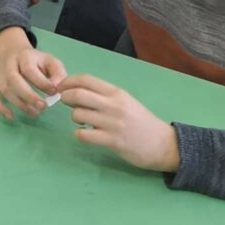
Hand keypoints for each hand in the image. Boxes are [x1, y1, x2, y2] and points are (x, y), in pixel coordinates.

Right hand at [0, 28, 66, 118]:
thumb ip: (58, 74)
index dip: (42, 82)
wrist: (11, 50)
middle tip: (43, 107)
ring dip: (19, 104)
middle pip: (13, 80)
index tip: (54, 92)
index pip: (29, 69)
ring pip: (4, 89)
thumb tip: (58, 89)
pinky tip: (10, 116)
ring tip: (34, 113)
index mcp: (25, 56)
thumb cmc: (35, 60)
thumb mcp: (50, 61)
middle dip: (28, 96)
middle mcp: (8, 64)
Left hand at [58, 75, 178, 171]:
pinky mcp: (112, 141)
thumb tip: (77, 91)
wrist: (163, 144)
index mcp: (117, 93)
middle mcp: (114, 105)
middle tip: (66, 103)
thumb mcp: (126, 102)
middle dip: (66, 97)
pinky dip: (80, 134)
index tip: (62, 87)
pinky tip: (87, 135)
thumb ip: (104, 96)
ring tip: (83, 122)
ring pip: (78, 115)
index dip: (68, 81)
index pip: (86, 79)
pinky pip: (84, 135)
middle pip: (78, 94)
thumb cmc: (141, 122)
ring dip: (74, 118)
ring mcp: (113, 123)